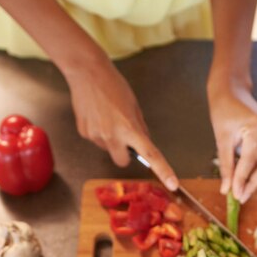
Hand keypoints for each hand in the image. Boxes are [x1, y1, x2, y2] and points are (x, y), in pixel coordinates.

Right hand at [66, 57, 178, 190]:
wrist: (87, 73)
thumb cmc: (113, 85)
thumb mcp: (134, 105)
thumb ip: (140, 126)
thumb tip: (143, 141)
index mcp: (129, 128)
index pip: (151, 155)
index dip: (163, 170)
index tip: (172, 183)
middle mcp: (112, 136)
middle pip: (122, 161)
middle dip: (125, 153)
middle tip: (124, 136)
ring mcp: (95, 136)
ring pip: (108, 148)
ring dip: (111, 139)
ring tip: (107, 116)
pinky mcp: (84, 132)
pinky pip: (96, 139)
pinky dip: (98, 131)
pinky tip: (97, 115)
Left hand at [208, 81, 256, 202]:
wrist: (231, 90)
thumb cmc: (222, 110)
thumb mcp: (221, 139)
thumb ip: (226, 165)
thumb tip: (227, 189)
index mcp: (256, 127)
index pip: (250, 161)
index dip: (242, 181)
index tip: (235, 195)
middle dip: (254, 183)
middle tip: (242, 197)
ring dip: (256, 176)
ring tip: (243, 189)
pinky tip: (247, 175)